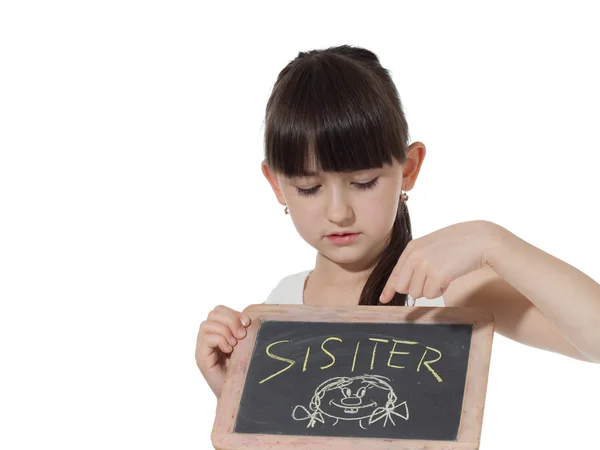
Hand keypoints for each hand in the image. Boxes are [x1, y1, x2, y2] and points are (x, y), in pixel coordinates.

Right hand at [195, 305, 250, 397]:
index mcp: (219, 332)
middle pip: (213, 313)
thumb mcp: (246, 345)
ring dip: (225, 331)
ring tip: (235, 344)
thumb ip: (244, 331)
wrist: (238, 394)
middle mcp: (208, 338)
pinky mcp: (201, 358)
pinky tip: (229, 350)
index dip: (233, 313)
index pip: (219, 310)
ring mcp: (203, 348)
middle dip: (231, 319)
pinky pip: (207, 338)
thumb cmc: (243, 371)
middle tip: (242, 334)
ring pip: (207, 324)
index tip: (248, 323)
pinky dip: (220, 340)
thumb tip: (251, 317)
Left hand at [380, 220, 502, 302]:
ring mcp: (425, 264)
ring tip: (443, 274)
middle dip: (416, 289)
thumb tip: (405, 287)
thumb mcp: (432, 248)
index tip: (383, 299)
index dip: (389, 288)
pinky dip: (440, 291)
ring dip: (431, 289)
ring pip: (417, 293)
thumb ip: (417, 262)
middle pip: (403, 287)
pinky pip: (431, 295)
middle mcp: (415, 256)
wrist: (480, 239)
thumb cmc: (458, 244)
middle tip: (431, 281)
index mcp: (412, 248)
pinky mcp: (437, 274)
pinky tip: (449, 278)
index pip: (395, 273)